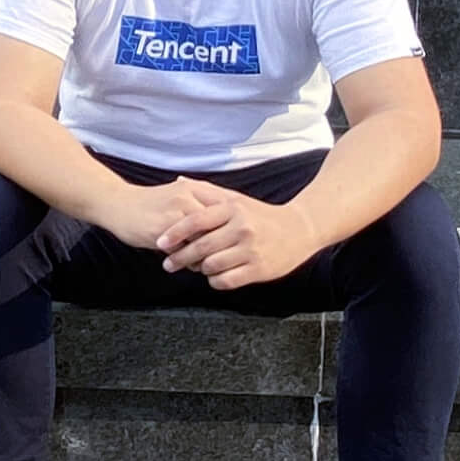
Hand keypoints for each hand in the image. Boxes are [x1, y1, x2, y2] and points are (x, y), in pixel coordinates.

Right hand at [90, 178, 225, 252]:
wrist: (117, 204)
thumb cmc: (150, 204)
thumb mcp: (177, 195)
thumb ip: (200, 204)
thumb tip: (226, 224)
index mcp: (194, 187)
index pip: (227, 206)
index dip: (234, 226)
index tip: (235, 241)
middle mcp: (187, 196)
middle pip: (219, 224)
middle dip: (223, 243)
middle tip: (224, 257)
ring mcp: (175, 212)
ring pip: (203, 238)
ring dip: (207, 254)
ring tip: (205, 264)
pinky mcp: (162, 229)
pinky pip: (184, 249)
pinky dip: (190, 260)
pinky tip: (188, 264)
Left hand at [155, 184, 319, 290]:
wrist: (299, 229)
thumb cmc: (261, 215)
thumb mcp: (236, 199)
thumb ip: (208, 191)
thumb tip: (179, 180)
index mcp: (233, 209)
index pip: (195, 221)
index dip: (174, 233)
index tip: (160, 242)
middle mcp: (241, 228)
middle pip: (200, 247)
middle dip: (180, 257)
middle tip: (168, 263)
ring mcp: (250, 250)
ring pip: (211, 266)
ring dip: (200, 269)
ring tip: (197, 267)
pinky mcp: (258, 269)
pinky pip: (226, 280)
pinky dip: (215, 280)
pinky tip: (215, 275)